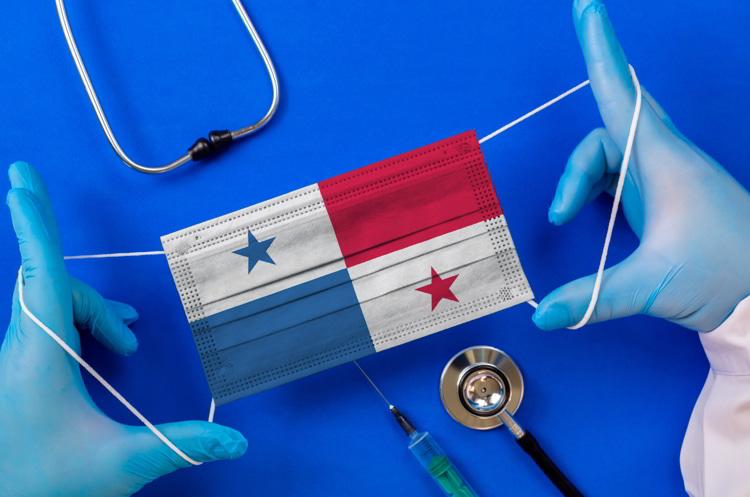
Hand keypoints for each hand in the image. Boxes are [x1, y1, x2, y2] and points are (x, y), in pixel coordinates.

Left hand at [0, 162, 246, 496]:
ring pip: (49, 305)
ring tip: (126, 342)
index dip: (35, 224)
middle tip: (130, 336)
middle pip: (54, 288)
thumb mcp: (119, 464)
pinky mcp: (16, 369)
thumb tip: (237, 442)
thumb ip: (179, 446)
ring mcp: (14, 358)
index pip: (41, 275)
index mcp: (38, 357)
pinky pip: (44, 322)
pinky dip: (78, 325)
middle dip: (98, 303)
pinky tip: (99, 348)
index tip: (22, 180)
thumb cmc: (41, 485)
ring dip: (92, 315)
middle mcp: (19, 348)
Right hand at [532, 0, 749, 331]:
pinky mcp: (663, 195)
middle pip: (613, 116)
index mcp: (663, 162)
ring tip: (560, 213)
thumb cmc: (725, 274)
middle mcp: (663, 158)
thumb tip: (541, 314)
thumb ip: (594, 297)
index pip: (622, 94)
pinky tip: (583, 206)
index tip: (586, 6)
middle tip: (571, 74)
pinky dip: (592, 183)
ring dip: (579, 176)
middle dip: (589, 98)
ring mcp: (664, 176)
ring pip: (610, 147)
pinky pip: (618, 169)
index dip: (601, 50)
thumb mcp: (655, 285)